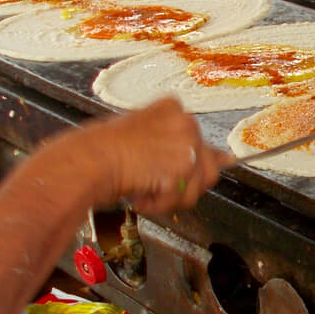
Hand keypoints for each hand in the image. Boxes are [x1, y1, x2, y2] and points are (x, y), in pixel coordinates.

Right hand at [48, 98, 229, 214]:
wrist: (86, 163)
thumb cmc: (102, 153)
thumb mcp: (145, 138)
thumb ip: (181, 144)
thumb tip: (228, 159)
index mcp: (173, 108)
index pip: (199, 143)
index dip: (180, 164)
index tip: (156, 166)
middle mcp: (185, 119)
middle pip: (207, 165)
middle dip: (180, 183)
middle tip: (149, 182)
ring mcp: (187, 141)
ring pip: (199, 185)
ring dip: (170, 197)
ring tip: (143, 189)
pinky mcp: (184, 165)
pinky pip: (183, 198)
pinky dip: (160, 205)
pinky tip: (140, 193)